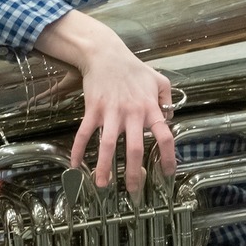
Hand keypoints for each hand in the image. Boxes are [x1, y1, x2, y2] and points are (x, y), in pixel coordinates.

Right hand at [36, 11, 175, 191]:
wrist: (106, 54)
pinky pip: (84, 133)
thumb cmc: (133, 68)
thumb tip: (170, 118)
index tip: (168, 173)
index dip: (168, 156)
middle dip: (134, 173)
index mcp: (150, 108)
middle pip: (135, 149)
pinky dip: (78, 150)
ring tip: (102, 186)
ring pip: (108, 145)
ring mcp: (111, 112)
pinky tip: (75, 165)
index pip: (164, 136)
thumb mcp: (159, 80)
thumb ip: (167, 100)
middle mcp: (132, 113)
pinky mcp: (93, 110)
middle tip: (133, 191)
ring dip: (104, 168)